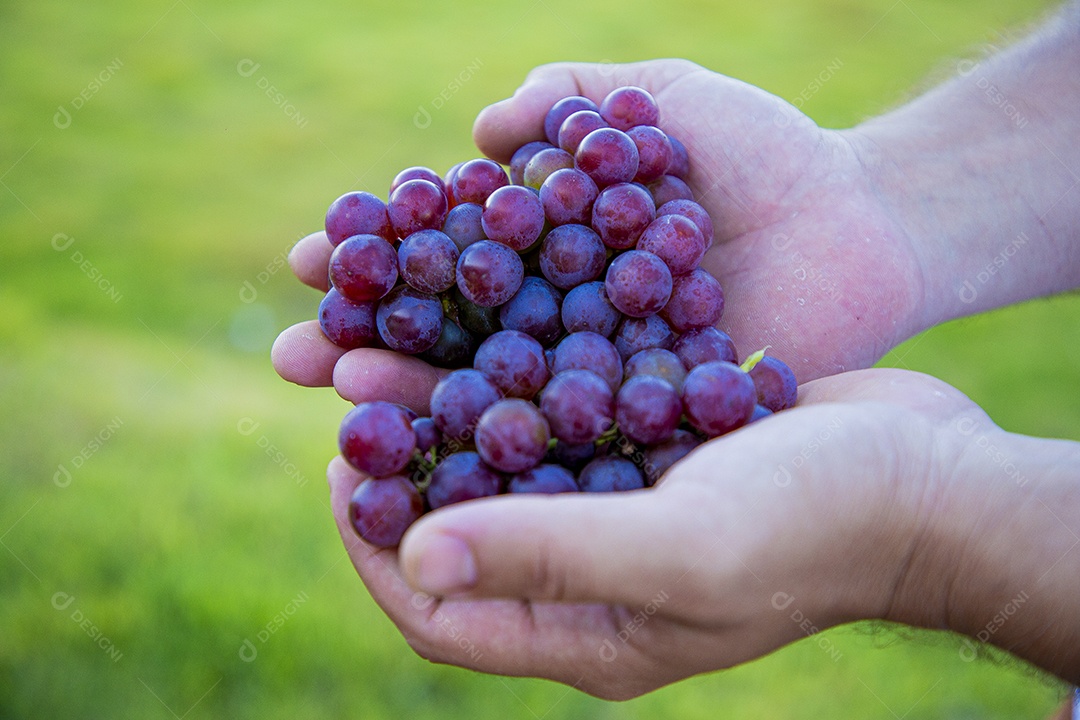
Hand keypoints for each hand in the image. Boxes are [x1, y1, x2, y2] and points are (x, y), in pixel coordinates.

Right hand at [272, 59, 931, 403]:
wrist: (868, 222)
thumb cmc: (766, 153)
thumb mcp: (661, 101)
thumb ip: (573, 100)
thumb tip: (481, 129)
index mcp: (550, 247)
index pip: (440, 257)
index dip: (377, 257)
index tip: (311, 257)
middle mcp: (559, 318)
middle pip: (445, 336)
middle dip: (368, 343)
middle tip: (295, 355)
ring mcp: (596, 377)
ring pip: (488, 395)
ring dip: (414, 400)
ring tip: (341, 401)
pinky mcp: (643, 426)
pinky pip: (563, 440)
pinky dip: (504, 450)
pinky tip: (443, 464)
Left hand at [322, 368, 986, 698]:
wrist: (922, 475)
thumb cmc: (813, 527)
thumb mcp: (680, 550)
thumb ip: (549, 556)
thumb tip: (413, 557)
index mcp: (585, 632)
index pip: (435, 613)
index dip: (371, 547)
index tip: (340, 467)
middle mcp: (590, 575)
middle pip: (457, 524)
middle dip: (398, 458)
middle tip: (350, 378)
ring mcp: (618, 506)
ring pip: (498, 458)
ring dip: (447, 401)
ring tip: (400, 335)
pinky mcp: (647, 448)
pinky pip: (556, 414)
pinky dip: (519, 371)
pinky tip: (493, 313)